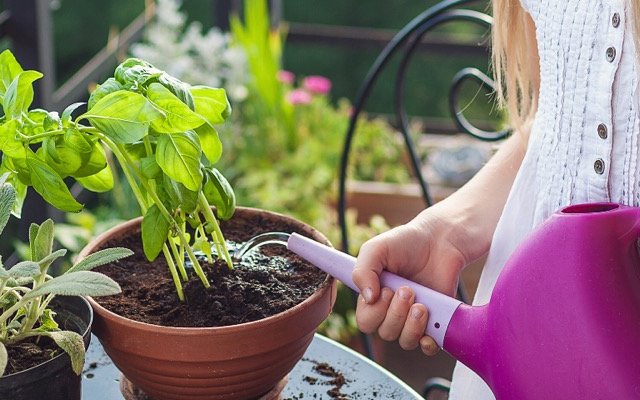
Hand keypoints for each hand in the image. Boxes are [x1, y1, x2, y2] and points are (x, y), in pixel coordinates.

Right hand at [352, 209, 469, 355]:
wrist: (440, 241)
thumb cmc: (406, 243)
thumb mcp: (376, 249)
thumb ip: (362, 271)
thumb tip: (367, 299)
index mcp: (374, 297)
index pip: (365, 322)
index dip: (375, 311)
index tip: (387, 289)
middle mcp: (392, 311)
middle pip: (385, 333)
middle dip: (396, 313)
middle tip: (408, 289)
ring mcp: (413, 318)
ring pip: (405, 341)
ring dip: (412, 325)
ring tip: (422, 304)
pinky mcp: (435, 322)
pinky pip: (428, 346)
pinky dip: (429, 342)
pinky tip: (431, 323)